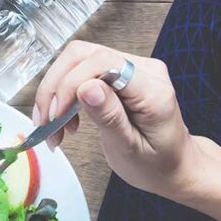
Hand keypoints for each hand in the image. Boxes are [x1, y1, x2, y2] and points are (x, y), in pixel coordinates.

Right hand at [33, 41, 205, 198]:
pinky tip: (65, 119)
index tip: (55, 116)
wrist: (174, 165)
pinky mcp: (121, 72)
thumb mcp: (130, 149)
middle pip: (84, 55)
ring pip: (78, 59)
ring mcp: (133, 67)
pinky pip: (83, 70)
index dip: (70, 84)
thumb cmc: (156, 164)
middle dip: (56, 87)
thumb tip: (86, 87)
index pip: (103, 63)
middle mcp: (145, 69)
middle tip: (46, 122)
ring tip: (53, 126)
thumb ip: (109, 117)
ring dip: (56, 91)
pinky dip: (65, 93)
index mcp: (153, 90)